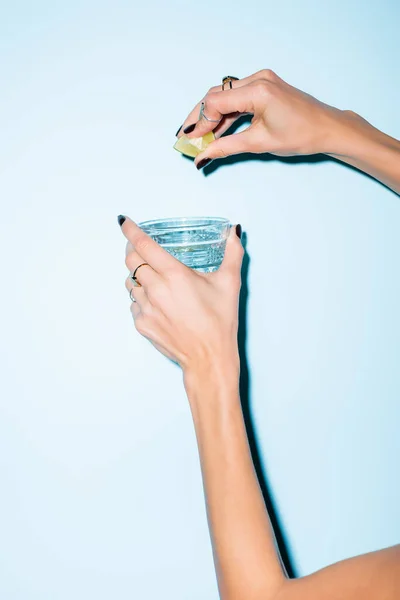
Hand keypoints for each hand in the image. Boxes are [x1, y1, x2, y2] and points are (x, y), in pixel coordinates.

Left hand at [119, 218, 243, 372]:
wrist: (209, 357)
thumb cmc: (220, 321)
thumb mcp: (230, 283)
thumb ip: (233, 253)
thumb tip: (234, 233)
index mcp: (175, 275)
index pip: (144, 245)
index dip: (131, 231)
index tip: (125, 222)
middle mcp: (156, 289)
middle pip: (131, 261)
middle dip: (134, 251)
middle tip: (142, 249)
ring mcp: (146, 308)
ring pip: (130, 283)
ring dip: (138, 276)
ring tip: (154, 279)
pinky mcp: (142, 324)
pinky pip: (134, 304)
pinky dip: (141, 298)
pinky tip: (157, 302)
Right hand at [177, 69, 344, 167]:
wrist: (327, 128)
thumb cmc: (301, 134)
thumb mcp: (259, 143)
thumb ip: (227, 147)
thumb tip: (203, 156)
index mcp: (258, 90)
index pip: (216, 102)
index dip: (200, 122)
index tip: (190, 139)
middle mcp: (258, 79)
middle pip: (216, 95)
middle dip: (200, 117)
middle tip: (186, 136)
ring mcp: (262, 80)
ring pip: (225, 96)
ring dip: (212, 116)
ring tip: (199, 136)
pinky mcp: (265, 86)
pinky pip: (237, 97)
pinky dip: (226, 113)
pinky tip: (217, 130)